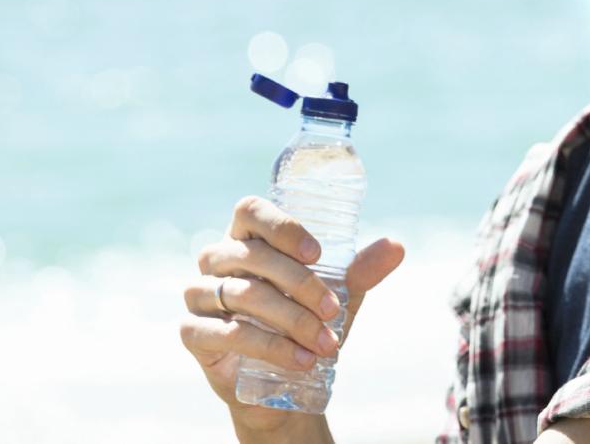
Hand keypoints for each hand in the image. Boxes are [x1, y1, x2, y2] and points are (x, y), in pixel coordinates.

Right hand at [179, 195, 404, 431]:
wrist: (282, 379)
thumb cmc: (306, 319)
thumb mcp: (338, 292)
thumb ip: (362, 269)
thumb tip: (397, 246)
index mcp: (247, 236)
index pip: (251, 210)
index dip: (282, 226)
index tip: (318, 253)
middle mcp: (217, 258)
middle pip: (252, 255)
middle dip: (300, 283)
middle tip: (332, 308)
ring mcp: (199, 293)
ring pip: (243, 294)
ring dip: (290, 319)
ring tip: (327, 342)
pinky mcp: (192, 331)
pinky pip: (226, 333)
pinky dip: (269, 346)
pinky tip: (301, 358)